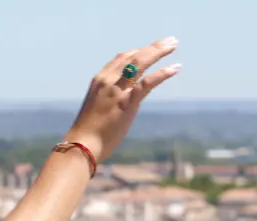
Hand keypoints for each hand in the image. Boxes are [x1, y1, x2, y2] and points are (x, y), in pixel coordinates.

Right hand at [63, 37, 181, 161]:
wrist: (82, 144)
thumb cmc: (88, 132)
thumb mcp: (96, 108)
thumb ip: (109, 99)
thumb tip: (120, 103)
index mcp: (99, 80)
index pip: (121, 58)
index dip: (137, 51)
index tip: (150, 49)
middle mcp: (108, 80)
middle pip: (133, 56)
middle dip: (153, 47)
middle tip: (169, 40)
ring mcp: (117, 90)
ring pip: (140, 63)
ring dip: (159, 51)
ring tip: (174, 44)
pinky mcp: (127, 102)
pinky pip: (147, 82)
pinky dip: (163, 73)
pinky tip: (175, 68)